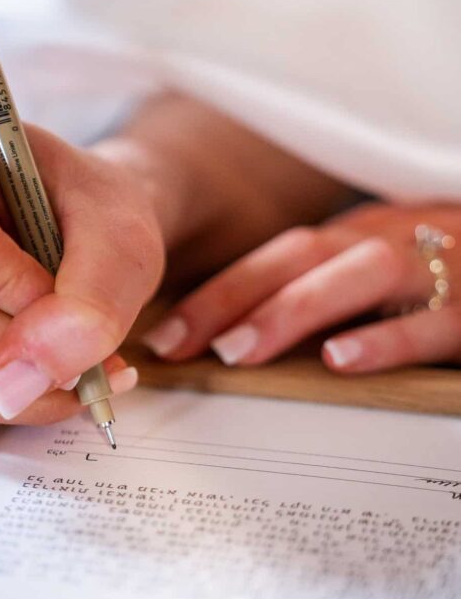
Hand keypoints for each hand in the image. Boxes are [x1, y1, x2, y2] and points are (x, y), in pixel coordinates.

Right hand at [0, 93, 164, 422]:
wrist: (87, 222)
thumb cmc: (93, 208)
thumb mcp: (122, 236)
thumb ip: (91, 300)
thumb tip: (19, 382)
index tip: (57, 287)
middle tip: (63, 333)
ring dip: (8, 381)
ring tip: (77, 361)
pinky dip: (3, 395)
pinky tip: (49, 373)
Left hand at [142, 203, 460, 372]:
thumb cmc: (441, 272)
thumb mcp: (377, 273)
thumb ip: (320, 296)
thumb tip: (233, 341)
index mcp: (358, 239)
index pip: (276, 257)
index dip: (217, 293)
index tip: (165, 336)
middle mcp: (388, 243)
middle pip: (301, 258)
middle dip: (233, 298)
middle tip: (180, 345)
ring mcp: (435, 269)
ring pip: (358, 275)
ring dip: (292, 309)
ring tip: (239, 350)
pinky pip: (431, 322)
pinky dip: (385, 340)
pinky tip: (342, 360)